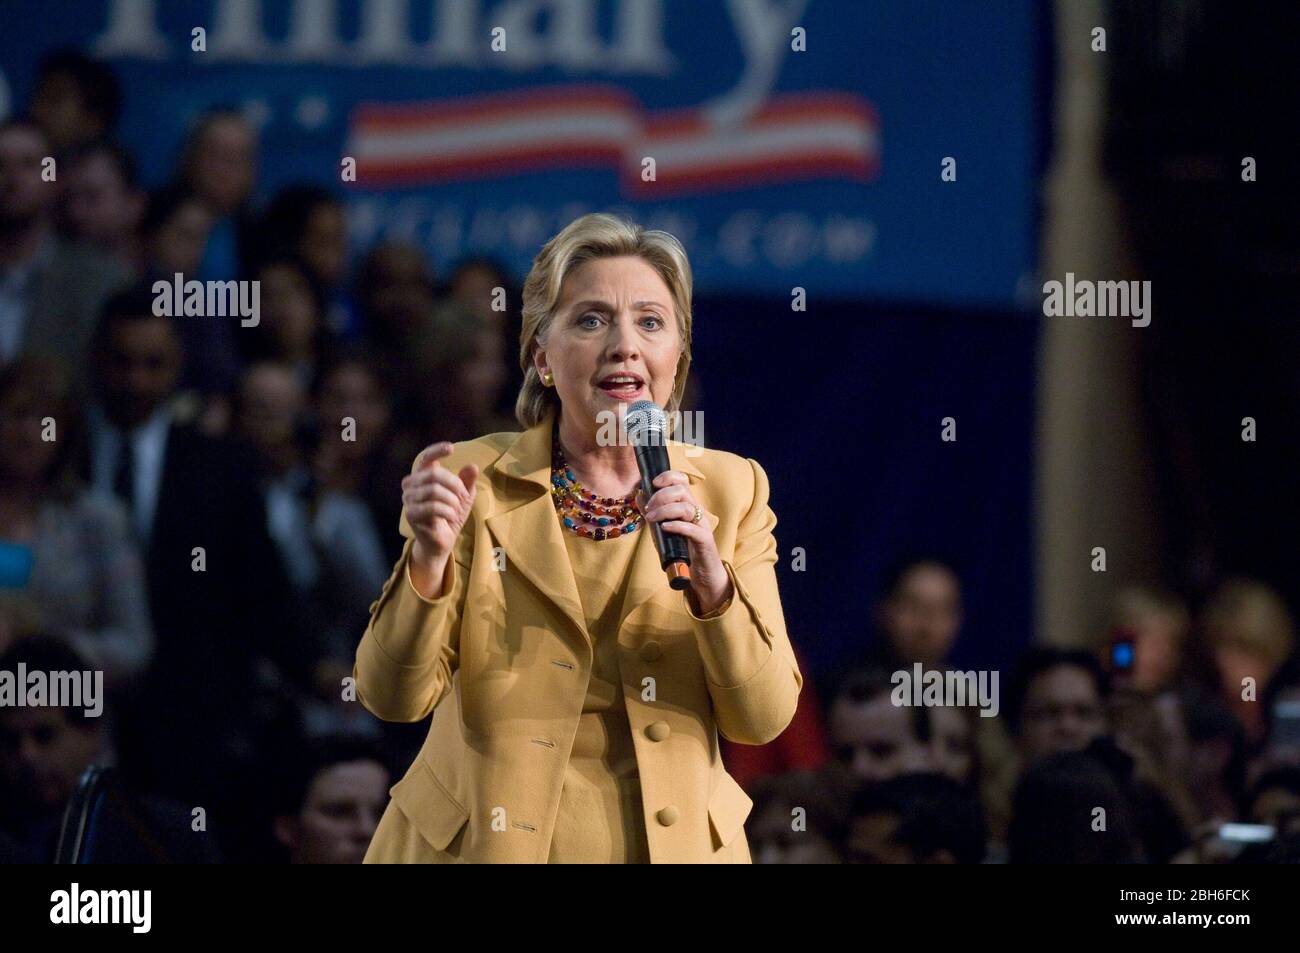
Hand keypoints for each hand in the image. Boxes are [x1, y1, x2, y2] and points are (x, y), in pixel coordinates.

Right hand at [402, 442, 478, 568]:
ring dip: (452, 500)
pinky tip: (452, 517)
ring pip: (434, 490)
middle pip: (434, 474)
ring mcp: (408, 500)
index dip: (436, 450)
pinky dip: (448, 511)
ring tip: (457, 510)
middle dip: (455, 485)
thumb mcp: (464, 497)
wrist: (441, 542)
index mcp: (421, 476)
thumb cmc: (450, 515)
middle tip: (464, 497)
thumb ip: (467, 481)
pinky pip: (432, 507)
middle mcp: (410, 485)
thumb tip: (472, 466)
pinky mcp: (411, 514)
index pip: (425, 458)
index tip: (451, 448)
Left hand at [635, 471, 731, 614]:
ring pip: (686, 508)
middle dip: (661, 496)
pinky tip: (665, 528)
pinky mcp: (704, 541)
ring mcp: (702, 525)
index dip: (668, 477)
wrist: (701, 572)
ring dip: (665, 510)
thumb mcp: (662, 528)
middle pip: (682, 491)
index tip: (653, 483)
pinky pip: (692, 529)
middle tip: (648, 509)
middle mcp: (696, 512)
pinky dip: (677, 526)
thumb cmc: (682, 549)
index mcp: (688, 505)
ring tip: (652, 519)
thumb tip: (639, 494)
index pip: (682, 481)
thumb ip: (652, 512)